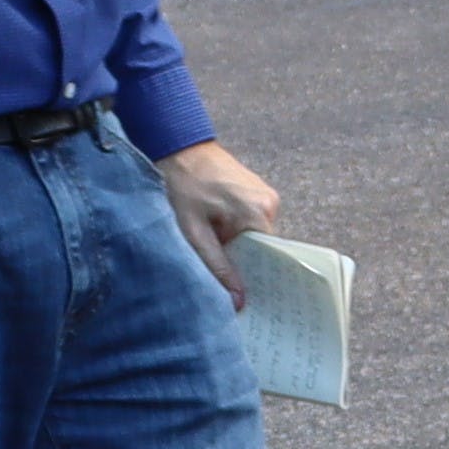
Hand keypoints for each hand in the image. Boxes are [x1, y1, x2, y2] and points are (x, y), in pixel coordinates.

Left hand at [155, 139, 279, 301]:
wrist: (177, 146)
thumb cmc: (181, 187)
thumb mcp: (194, 233)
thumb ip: (218, 267)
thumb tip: (240, 302)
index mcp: (259, 214)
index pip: (264, 260)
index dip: (248, 275)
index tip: (233, 290)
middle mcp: (271, 204)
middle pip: (260, 248)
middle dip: (238, 258)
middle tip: (214, 266)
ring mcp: (266, 194)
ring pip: (254, 235)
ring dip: (233, 242)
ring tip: (209, 241)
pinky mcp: (257, 189)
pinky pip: (251, 220)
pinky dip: (234, 227)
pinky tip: (214, 225)